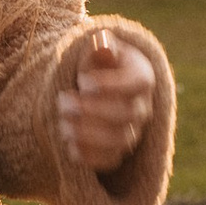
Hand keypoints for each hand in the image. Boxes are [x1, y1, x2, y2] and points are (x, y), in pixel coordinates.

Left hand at [56, 27, 155, 174]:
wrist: (98, 86)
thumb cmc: (99, 64)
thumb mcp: (99, 50)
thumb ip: (101, 46)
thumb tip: (102, 44)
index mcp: (142, 76)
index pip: (137, 83)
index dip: (111, 85)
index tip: (84, 81)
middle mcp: (143, 107)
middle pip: (127, 114)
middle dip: (91, 110)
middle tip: (63, 101)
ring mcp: (133, 131)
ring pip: (119, 140)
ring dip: (88, 134)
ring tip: (62, 123)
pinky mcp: (119, 150)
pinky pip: (110, 160)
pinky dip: (89, 157)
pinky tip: (69, 145)